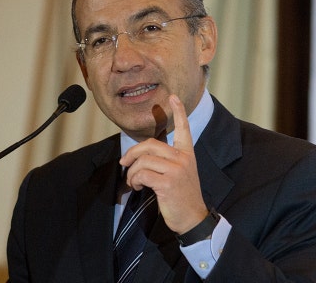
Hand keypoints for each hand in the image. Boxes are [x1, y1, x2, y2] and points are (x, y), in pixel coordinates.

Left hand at [119, 95, 207, 233]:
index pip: (183, 129)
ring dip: (131, 173)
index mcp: (187, 154)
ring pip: (143, 161)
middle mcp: (183, 158)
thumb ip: (164, 161)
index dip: (178, 112)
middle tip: (124, 164)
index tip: (173, 97)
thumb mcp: (178, 174)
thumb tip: (138, 157)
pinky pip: (142, 174)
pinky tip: (139, 187)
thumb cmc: (181, 196)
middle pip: (150, 145)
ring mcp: (177, 169)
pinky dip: (135, 181)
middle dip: (131, 154)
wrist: (192, 218)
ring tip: (134, 182)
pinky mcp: (168, 182)